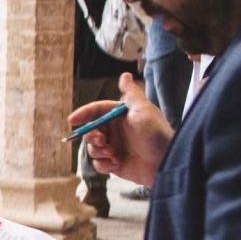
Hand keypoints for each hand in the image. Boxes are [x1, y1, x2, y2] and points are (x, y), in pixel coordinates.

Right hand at [73, 71, 170, 188]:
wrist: (167, 163)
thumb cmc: (158, 135)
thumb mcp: (144, 111)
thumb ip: (131, 94)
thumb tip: (125, 75)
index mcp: (121, 116)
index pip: (97, 111)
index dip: (83, 114)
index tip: (73, 120)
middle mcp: (116, 131)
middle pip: (91, 130)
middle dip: (91, 136)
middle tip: (101, 141)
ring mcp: (115, 148)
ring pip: (92, 148)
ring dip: (98, 151)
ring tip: (112, 154)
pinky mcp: (115, 164)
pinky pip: (98, 164)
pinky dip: (103, 164)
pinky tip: (115, 164)